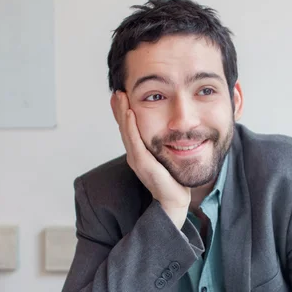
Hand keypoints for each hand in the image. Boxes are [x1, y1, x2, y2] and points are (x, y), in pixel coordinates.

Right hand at [111, 91, 189, 227]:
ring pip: (126, 132)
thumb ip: (163, 144)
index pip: (128, 129)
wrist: (175, 200)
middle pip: (124, 128)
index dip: (123, 113)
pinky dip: (131, 126)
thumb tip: (171, 130)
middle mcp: (134, 155)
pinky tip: (130, 113)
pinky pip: (135, 141)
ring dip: (122, 113)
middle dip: (119, 109)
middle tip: (116, 91)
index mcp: (139, 153)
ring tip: (119, 96)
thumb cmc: (172, 180)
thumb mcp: (166, 157)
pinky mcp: (143, 164)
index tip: (121, 95)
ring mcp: (137, 160)